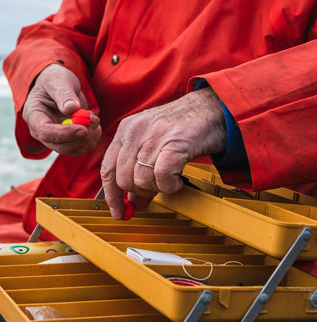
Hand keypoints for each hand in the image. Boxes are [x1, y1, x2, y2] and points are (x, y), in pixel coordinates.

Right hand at [22, 64, 100, 155]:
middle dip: (80, 138)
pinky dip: (93, 136)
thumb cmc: (54, 80)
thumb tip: (72, 108)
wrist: (60, 85)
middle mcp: (43, 132)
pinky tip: (94, 121)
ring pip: (74, 149)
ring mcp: (57, 138)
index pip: (45, 133)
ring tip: (93, 117)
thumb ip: (63, 93)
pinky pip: (84, 146)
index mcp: (34, 116)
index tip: (83, 128)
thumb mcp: (57, 80)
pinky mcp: (70, 140)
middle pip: (60, 146)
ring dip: (89, 137)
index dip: (64, 134)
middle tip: (94, 122)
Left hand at [100, 87, 225, 217]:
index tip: (117, 212)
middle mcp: (135, 131)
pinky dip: (169, 186)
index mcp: (126, 130)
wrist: (213, 109)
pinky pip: (161, 176)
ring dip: (157, 188)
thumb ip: (140, 173)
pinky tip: (177, 181)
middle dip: (140, 192)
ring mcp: (153, 135)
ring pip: (140, 180)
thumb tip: (133, 203)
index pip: (108, 168)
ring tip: (171, 180)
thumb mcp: (154, 147)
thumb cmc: (184, 128)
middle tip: (157, 189)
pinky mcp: (173, 142)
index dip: (111, 195)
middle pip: (123, 178)